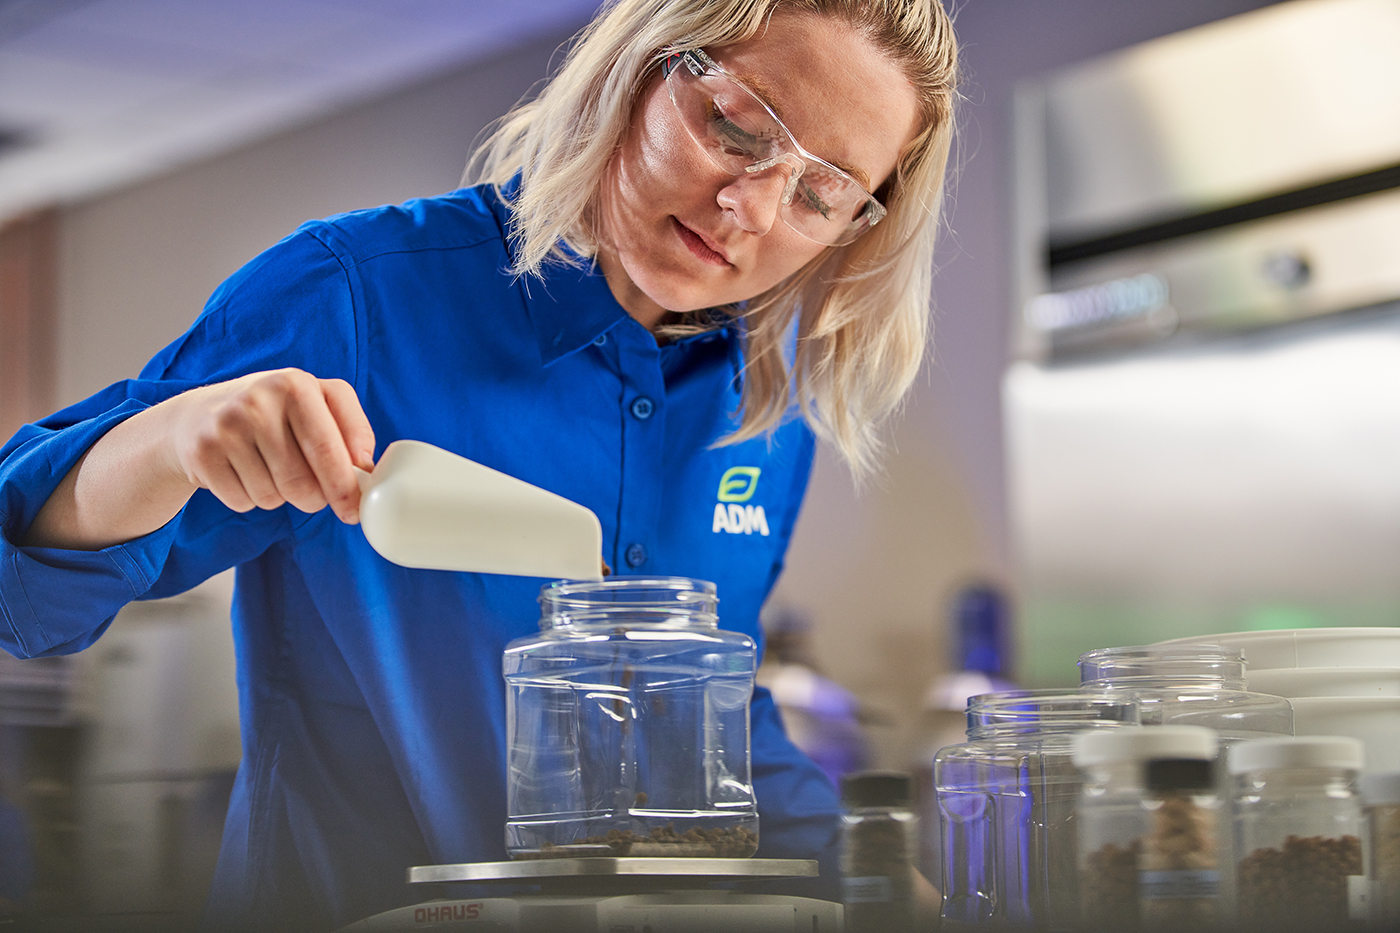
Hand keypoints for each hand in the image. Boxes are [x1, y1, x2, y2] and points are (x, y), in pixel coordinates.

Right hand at [163, 369, 375, 523]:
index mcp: (296, 384)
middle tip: (313, 495)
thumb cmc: (272, 413)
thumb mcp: (315, 402)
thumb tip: (366, 472)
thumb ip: (349, 430)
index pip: (328, 449)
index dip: (345, 486)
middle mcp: (258, 400)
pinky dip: (250, 500)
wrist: (197, 415)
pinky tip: (243, 474)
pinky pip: (243, 502)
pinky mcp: (202, 454)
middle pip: (301, 482)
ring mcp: (226, 426)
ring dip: (280, 497)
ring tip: (269, 470)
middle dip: (315, 499)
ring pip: (272, 497)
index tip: (354, 509)